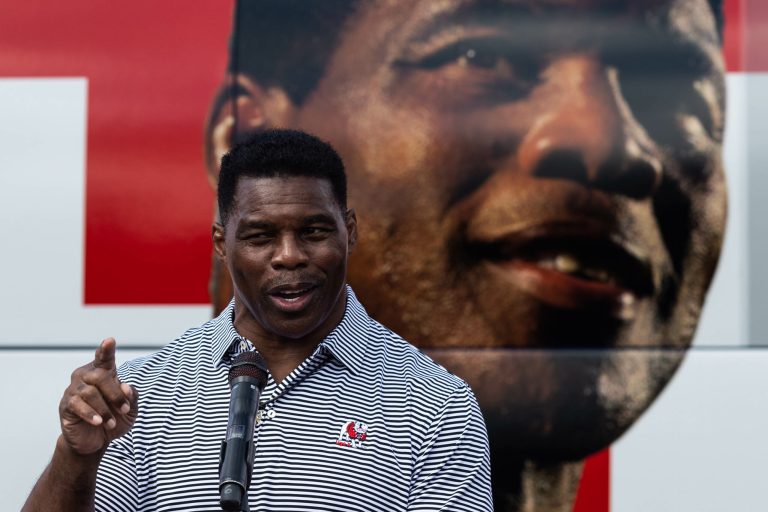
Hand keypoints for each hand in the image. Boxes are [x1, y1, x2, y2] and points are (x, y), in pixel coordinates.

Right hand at [58, 338, 137, 455]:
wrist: (96, 441)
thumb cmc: (114, 419)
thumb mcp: (130, 409)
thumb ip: (132, 396)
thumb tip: (126, 387)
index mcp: (103, 373)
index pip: (104, 358)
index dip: (106, 350)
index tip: (110, 341)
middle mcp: (86, 377)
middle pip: (100, 376)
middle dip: (115, 394)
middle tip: (125, 410)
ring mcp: (74, 390)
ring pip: (90, 392)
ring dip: (105, 409)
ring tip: (112, 423)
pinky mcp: (66, 405)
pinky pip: (77, 405)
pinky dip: (91, 414)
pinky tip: (98, 422)